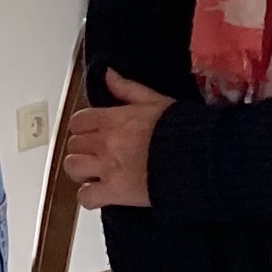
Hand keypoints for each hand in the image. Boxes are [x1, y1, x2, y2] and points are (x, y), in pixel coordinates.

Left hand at [57, 70, 175, 209]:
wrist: (198, 160)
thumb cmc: (182, 130)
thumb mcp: (155, 101)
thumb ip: (127, 88)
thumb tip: (108, 74)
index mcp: (113, 119)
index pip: (78, 121)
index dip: (82, 127)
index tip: (92, 133)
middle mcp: (105, 143)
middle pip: (73, 144)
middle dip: (82, 149)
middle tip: (96, 154)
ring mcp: (107, 168)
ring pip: (72, 167)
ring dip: (81, 171)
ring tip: (94, 173)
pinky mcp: (114, 193)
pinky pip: (85, 197)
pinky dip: (89, 197)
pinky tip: (100, 193)